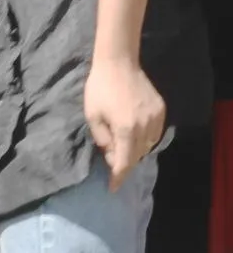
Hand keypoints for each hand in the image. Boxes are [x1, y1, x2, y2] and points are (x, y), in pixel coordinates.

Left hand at [85, 57, 167, 191]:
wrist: (118, 63)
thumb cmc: (99, 89)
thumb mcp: (92, 116)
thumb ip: (102, 139)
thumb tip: (111, 154)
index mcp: (126, 130)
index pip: (123, 162)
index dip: (118, 177)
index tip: (112, 188)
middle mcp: (145, 127)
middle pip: (137, 156)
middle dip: (124, 164)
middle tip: (112, 167)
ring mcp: (156, 118)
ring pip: (148, 146)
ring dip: (135, 152)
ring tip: (121, 151)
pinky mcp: (161, 110)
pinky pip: (155, 134)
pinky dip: (145, 140)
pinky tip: (134, 137)